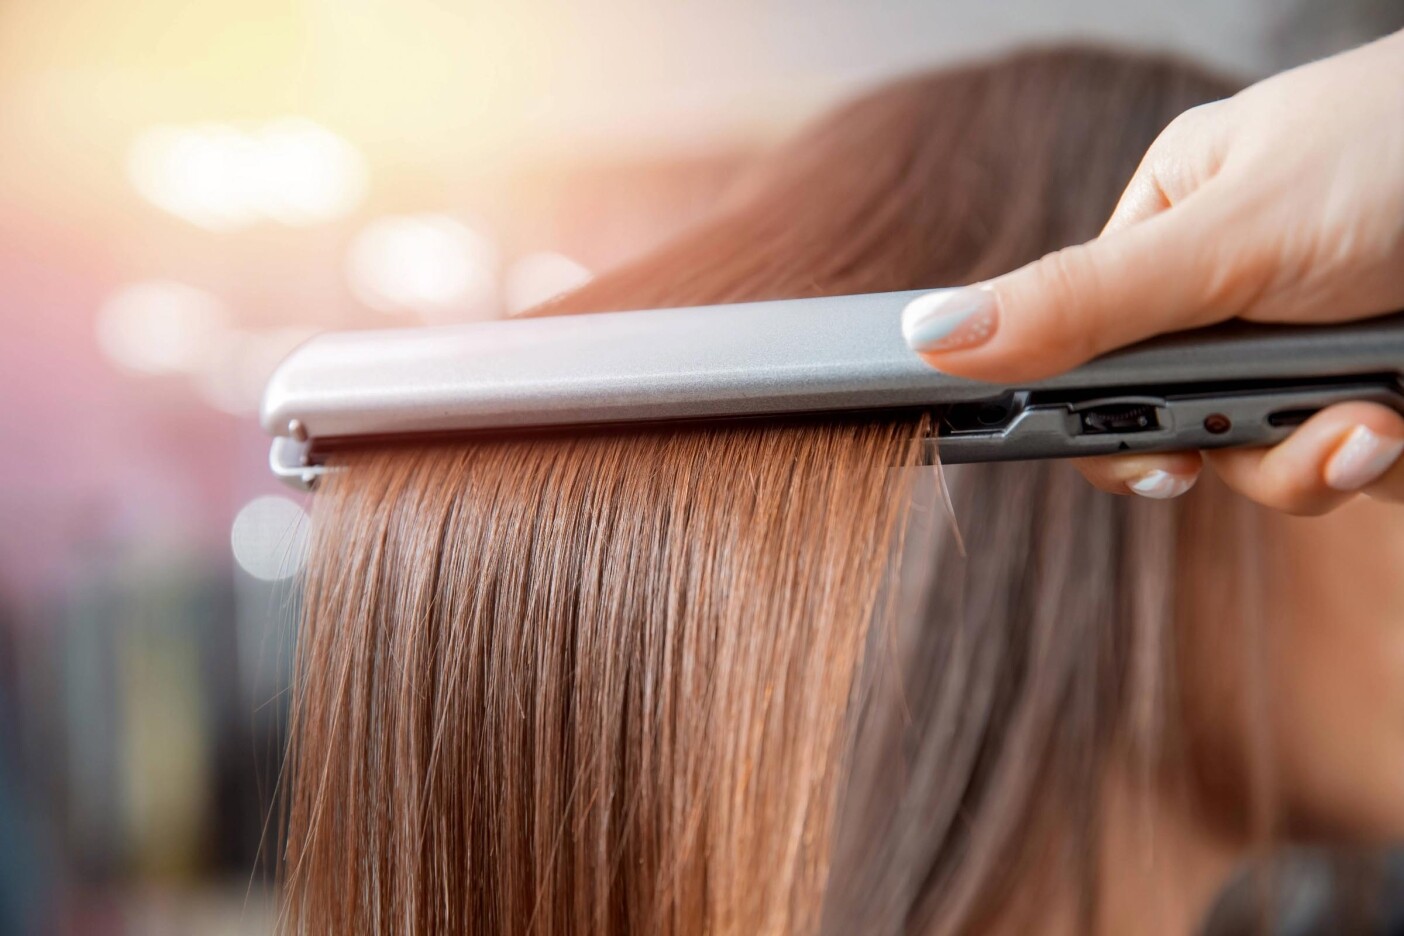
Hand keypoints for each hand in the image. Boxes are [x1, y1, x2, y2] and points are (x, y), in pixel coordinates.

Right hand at [901, 29, 1403, 513]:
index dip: (1098, 415)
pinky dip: (1374, 458)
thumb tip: (931, 336)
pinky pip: (1345, 464)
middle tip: (1264, 435)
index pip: (1081, 347)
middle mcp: (1227, 291)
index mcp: (1167, 229)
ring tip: (1375, 421)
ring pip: (1263, 461)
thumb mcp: (1231, 237)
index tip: (1140, 462)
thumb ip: (1083, 300)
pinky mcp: (1373, 387)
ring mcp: (1303, 343)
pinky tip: (1402, 418)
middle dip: (1229, 448)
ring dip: (1317, 461)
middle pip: (1171, 421)